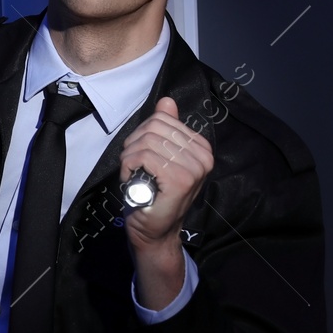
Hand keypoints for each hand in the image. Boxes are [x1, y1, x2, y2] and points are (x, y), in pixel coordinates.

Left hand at [120, 95, 212, 254]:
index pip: (162, 119)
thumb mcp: (159, 156)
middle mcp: (203, 155)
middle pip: (153, 128)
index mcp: (201, 147)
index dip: (141, 135)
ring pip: (146, 142)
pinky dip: (129, 168)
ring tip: (134, 176)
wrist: (153, 231)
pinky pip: (143, 157)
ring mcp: (194, 168)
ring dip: (130, 159)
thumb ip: (165, 129)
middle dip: (133, 147)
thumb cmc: (153, 194)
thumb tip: (167, 102)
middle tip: (134, 168)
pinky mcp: (180, 180)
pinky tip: (134, 182)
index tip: (141, 157)